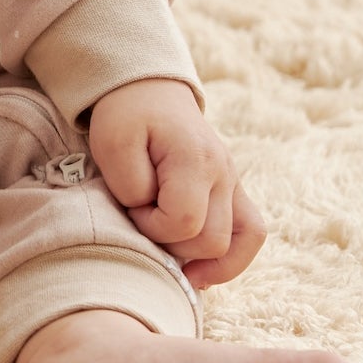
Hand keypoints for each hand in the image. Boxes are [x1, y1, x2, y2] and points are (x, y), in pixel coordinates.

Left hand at [86, 79, 265, 288]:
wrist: (148, 92)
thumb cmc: (126, 118)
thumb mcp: (112, 143)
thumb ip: (129, 185)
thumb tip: (152, 215)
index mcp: (196, 159)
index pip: (183, 222)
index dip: (150, 226)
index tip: (130, 206)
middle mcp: (224, 174)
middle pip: (211, 241)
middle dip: (170, 242)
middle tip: (143, 218)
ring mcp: (233, 184)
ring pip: (237, 245)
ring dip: (197, 255)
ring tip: (170, 252)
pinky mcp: (233, 192)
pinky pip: (250, 235)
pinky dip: (229, 259)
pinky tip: (200, 270)